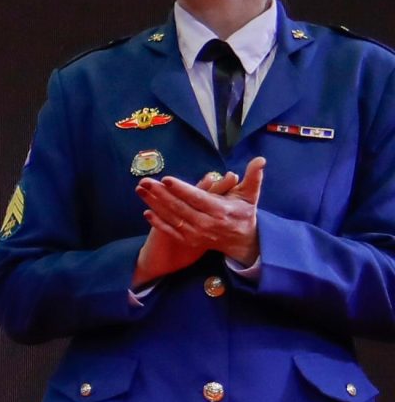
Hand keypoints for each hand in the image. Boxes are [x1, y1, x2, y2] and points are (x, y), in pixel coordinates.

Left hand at [136, 156, 264, 264]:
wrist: (243, 241)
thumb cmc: (244, 213)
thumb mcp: (251, 195)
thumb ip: (253, 177)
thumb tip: (260, 160)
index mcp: (220, 210)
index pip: (198, 198)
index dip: (181, 189)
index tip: (166, 179)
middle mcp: (207, 223)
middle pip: (180, 207)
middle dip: (160, 194)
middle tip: (145, 181)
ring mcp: (197, 234)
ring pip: (172, 218)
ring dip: (154, 204)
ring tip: (140, 191)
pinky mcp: (190, 241)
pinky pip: (171, 231)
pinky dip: (158, 223)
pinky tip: (146, 212)